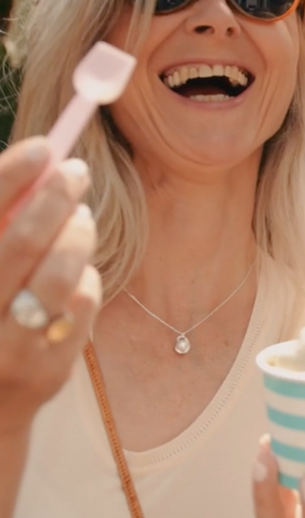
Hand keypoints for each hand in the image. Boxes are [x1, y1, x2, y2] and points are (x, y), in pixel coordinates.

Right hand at [0, 138, 100, 435]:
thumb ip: (1, 224)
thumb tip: (40, 164)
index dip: (11, 176)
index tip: (43, 147)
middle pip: (22, 244)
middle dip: (55, 199)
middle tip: (75, 173)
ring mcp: (7, 348)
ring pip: (59, 277)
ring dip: (77, 236)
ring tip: (81, 220)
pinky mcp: (46, 371)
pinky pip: (82, 306)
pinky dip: (85, 278)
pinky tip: (76, 273)